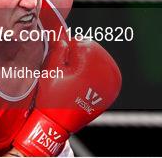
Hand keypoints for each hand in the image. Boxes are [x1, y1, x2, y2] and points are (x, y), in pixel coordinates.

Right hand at [13, 39, 121, 155]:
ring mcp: (111, 78)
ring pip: (98, 61)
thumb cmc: (52, 97)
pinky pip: (104, 74)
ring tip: (74, 77)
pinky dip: (95, 74)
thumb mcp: (50, 70)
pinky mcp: (112, 88)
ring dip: (88, 64)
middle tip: (66, 69)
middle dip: (78, 56)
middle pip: (91, 50)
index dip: (67, 48)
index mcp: (89, 57)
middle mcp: (105, 66)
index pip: (79, 42)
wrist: (59, 124)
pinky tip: (84, 81)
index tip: (60, 58)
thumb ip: (59, 49)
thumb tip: (66, 38)